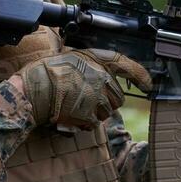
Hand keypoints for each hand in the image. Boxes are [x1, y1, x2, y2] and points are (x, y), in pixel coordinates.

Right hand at [16, 48, 151, 129]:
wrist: (32, 91)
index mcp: (95, 60)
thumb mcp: (68, 58)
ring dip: (95, 113)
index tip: (148, 84)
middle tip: (87, 100)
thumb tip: (97, 73)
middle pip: (118, 97)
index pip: (125, 65)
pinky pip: (94, 123)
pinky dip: (84, 123)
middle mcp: (100, 77)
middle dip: (107, 102)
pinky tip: (70, 115)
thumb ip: (87, 66)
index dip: (140, 75)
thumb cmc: (44, 73)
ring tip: (75, 106)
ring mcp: (96, 97)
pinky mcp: (89, 114)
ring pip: (107, 111)